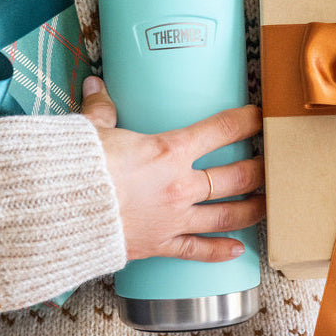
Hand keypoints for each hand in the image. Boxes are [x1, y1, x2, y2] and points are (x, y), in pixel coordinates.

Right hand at [81, 76, 264, 262]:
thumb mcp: (93, 129)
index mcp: (168, 151)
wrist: (61, 212)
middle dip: (259, 169)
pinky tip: (237, 250)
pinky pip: (197, 251)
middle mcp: (180, 186)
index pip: (219, 130)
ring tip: (268, 204)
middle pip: (234, 177)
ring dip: (251, 209)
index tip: (258, 116)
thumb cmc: (79, 169)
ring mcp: (174, 219)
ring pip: (225, 215)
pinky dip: (219, 251)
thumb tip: (95, 85)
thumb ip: (102, 108)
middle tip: (273, 165)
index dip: (244, 121)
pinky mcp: (160, 245)